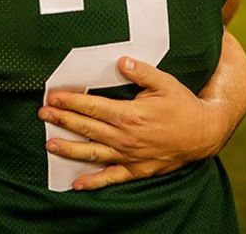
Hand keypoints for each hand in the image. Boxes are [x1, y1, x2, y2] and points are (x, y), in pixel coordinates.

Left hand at [37, 56, 227, 190]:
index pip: (92, 107)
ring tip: (49, 145)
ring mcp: (130, 156)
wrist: (203, 134)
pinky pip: (112, 178)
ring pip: (93, 153)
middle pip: (87, 128)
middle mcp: (125, 137)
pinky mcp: (137, 169)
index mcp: (129, 115)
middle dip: (63, 120)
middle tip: (42, 114)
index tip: (52, 97)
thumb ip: (142, 72)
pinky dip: (94, 182)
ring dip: (69, 149)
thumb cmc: (183, 106)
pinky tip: (77, 183)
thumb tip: (121, 62)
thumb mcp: (165, 82)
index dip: (70, 101)